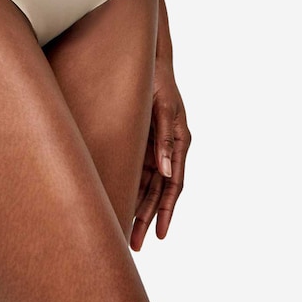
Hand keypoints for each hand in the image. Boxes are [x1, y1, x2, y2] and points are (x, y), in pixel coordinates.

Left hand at [129, 57, 189, 249]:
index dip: (166, 210)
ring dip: (138, 206)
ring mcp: (155, 144)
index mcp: (179, 141)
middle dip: (147, 217)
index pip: (175, 184)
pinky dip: (132, 186)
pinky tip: (121, 200)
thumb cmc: (157, 80)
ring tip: (126, 231)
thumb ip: (164, 139)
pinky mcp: (142, 138)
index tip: (160, 235)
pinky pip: (138, 169)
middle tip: (135, 243)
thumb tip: (167, 171)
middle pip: (158, 190)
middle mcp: (169, 147)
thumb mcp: (161, 107)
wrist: (147, 59)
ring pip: (147, 184)